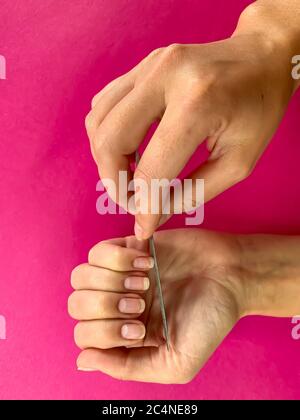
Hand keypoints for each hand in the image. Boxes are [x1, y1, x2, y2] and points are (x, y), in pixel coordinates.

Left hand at [68, 229, 244, 382]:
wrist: (233, 276)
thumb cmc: (210, 320)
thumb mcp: (176, 362)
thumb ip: (129, 367)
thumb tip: (83, 360)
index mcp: (124, 332)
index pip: (84, 336)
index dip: (105, 333)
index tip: (141, 330)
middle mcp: (118, 302)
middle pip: (77, 305)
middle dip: (106, 306)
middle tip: (141, 303)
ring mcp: (121, 273)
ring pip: (81, 276)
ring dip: (110, 280)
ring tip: (144, 281)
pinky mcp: (129, 247)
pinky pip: (98, 250)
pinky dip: (117, 257)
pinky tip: (146, 261)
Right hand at [85, 3, 297, 239]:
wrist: (262, 57)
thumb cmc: (259, 110)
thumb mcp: (238, 162)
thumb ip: (192, 193)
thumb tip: (152, 215)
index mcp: (197, 104)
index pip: (152, 170)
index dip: (144, 207)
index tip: (144, 226)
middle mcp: (164, 77)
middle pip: (110, 141)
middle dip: (114, 182)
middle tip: (131, 200)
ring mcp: (149, 65)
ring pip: (98, 121)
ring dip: (106, 158)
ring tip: (129, 175)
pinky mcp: (142, 65)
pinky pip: (104, 104)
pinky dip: (107, 133)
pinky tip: (128, 147)